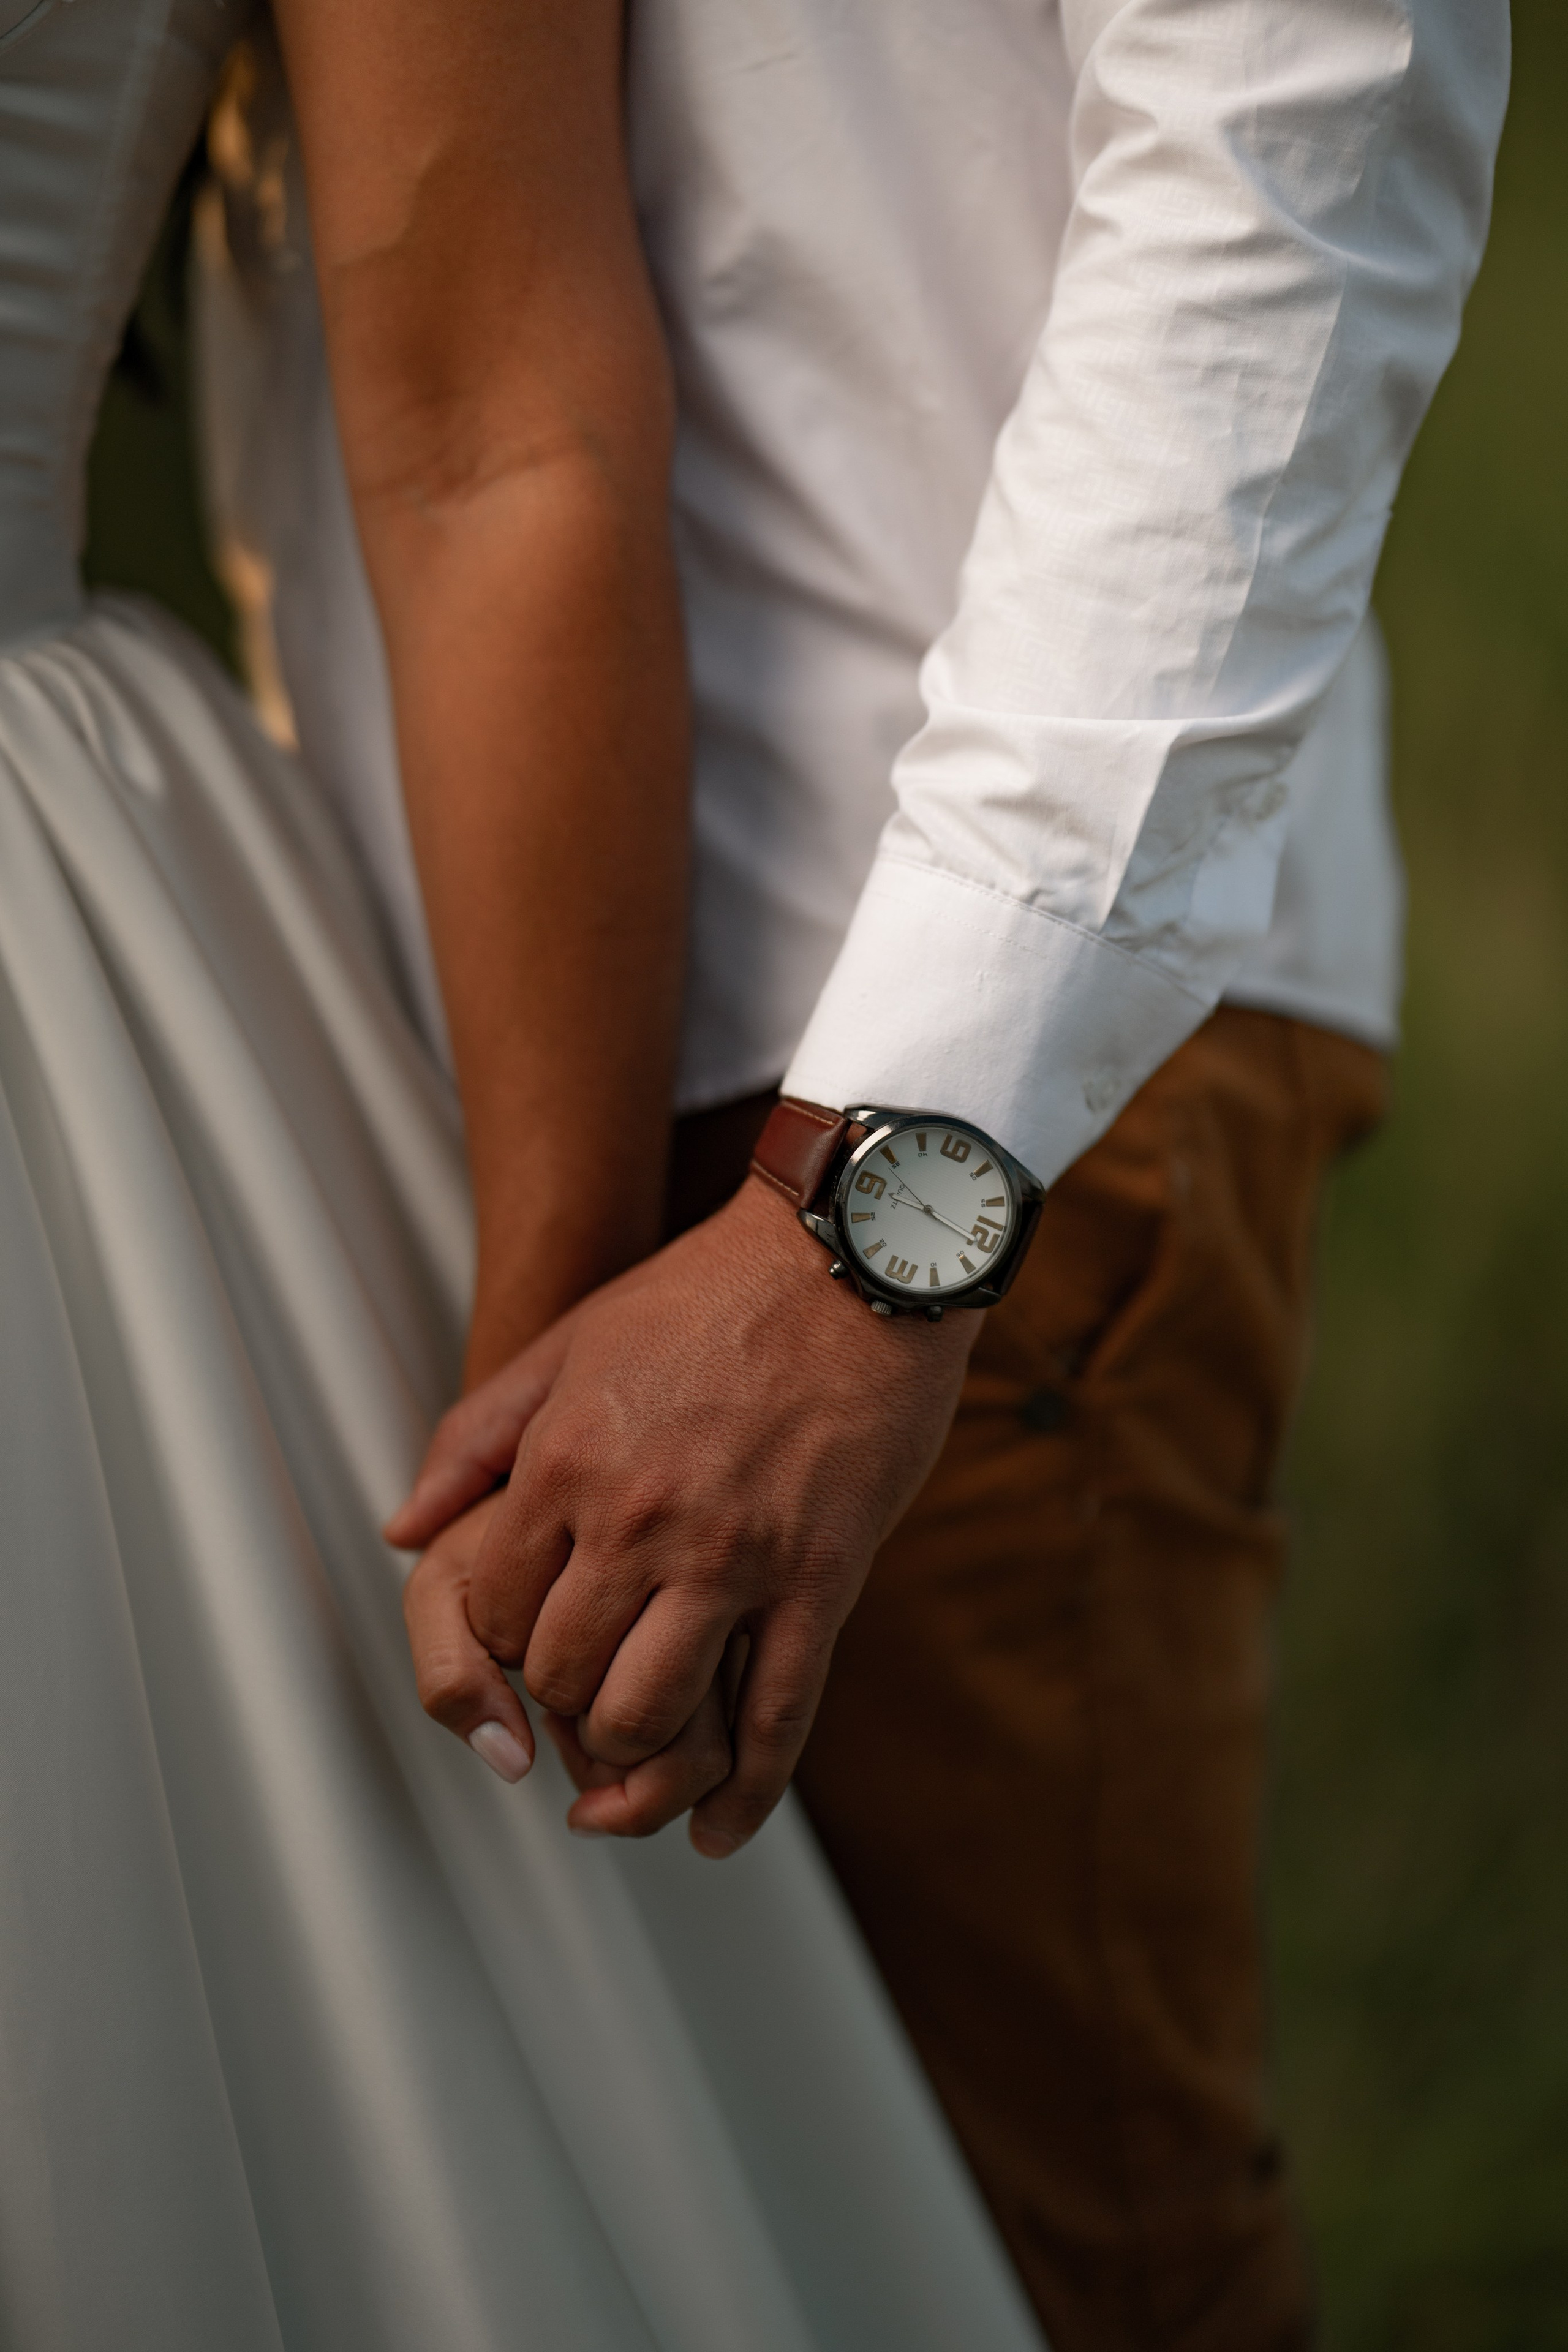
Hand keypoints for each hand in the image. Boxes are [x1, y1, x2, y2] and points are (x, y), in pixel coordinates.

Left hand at [387, 1176, 977, 1854]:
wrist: (853, 1255)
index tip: (526, 1639)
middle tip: (579, 1691)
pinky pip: (775, 1719)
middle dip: (556, 1704)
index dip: (497, 1644)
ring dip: (632, 1752)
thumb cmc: (710, 1290)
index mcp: (568, 1462)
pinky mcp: (822, 1580)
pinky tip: (714, 1830)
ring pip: (651, 1715)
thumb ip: (476, 1436)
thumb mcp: (571, 1340)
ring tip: (638, 1739)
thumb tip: (405, 1529)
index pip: (493, 1611)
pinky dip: (741, 1796)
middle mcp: (639, 1521)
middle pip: (560, 1676)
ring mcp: (735, 1558)